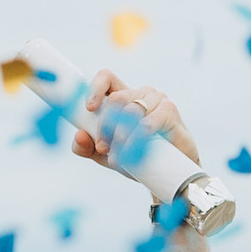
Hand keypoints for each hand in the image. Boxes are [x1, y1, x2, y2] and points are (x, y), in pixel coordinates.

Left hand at [73, 72, 197, 174]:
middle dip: (105, 124)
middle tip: (102, 147)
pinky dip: (136, 139)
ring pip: (131, 110)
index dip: (94, 88)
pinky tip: (133, 153)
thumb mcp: (108, 154)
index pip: (106, 78)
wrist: (171, 173)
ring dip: (120, 135)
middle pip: (116, 98)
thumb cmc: (139, 157)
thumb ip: (89, 147)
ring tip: (117, 156)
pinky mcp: (170, 110)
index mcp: (124, 97)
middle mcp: (140, 94)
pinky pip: (148, 122)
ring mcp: (157, 99)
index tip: (89, 109)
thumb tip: (78, 136)